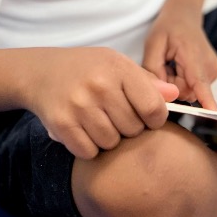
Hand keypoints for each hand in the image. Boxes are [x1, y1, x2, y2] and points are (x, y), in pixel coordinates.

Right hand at [19, 47, 178, 159]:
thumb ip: (146, 82)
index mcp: (118, 68)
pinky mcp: (62, 124)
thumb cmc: (87, 69)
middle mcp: (99, 85)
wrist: (41, 72)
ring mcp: (79, 105)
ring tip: (99, 121)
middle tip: (115, 116)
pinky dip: (89, 147)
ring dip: (109, 139)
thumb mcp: (117, 65)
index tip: (147, 117)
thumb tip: (175, 96)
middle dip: (129, 128)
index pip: (154, 107)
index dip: (155, 119)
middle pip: (133, 129)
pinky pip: (89, 152)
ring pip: (111, 142)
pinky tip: (84, 130)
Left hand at [142, 9, 216, 109]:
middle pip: (186, 92)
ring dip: (176, 82)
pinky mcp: (211, 75)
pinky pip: (193, 87)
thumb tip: (159, 94)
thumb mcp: (153, 44)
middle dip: (171, 84)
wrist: (184, 16)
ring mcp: (212, 71)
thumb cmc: (168, 28)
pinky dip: (182, 80)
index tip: (215, 115)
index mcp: (193, 56)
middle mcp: (208, 67)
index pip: (200, 84)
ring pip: (189, 91)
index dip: (207, 101)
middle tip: (165, 64)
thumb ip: (153, 70)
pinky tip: (179, 65)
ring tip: (172, 62)